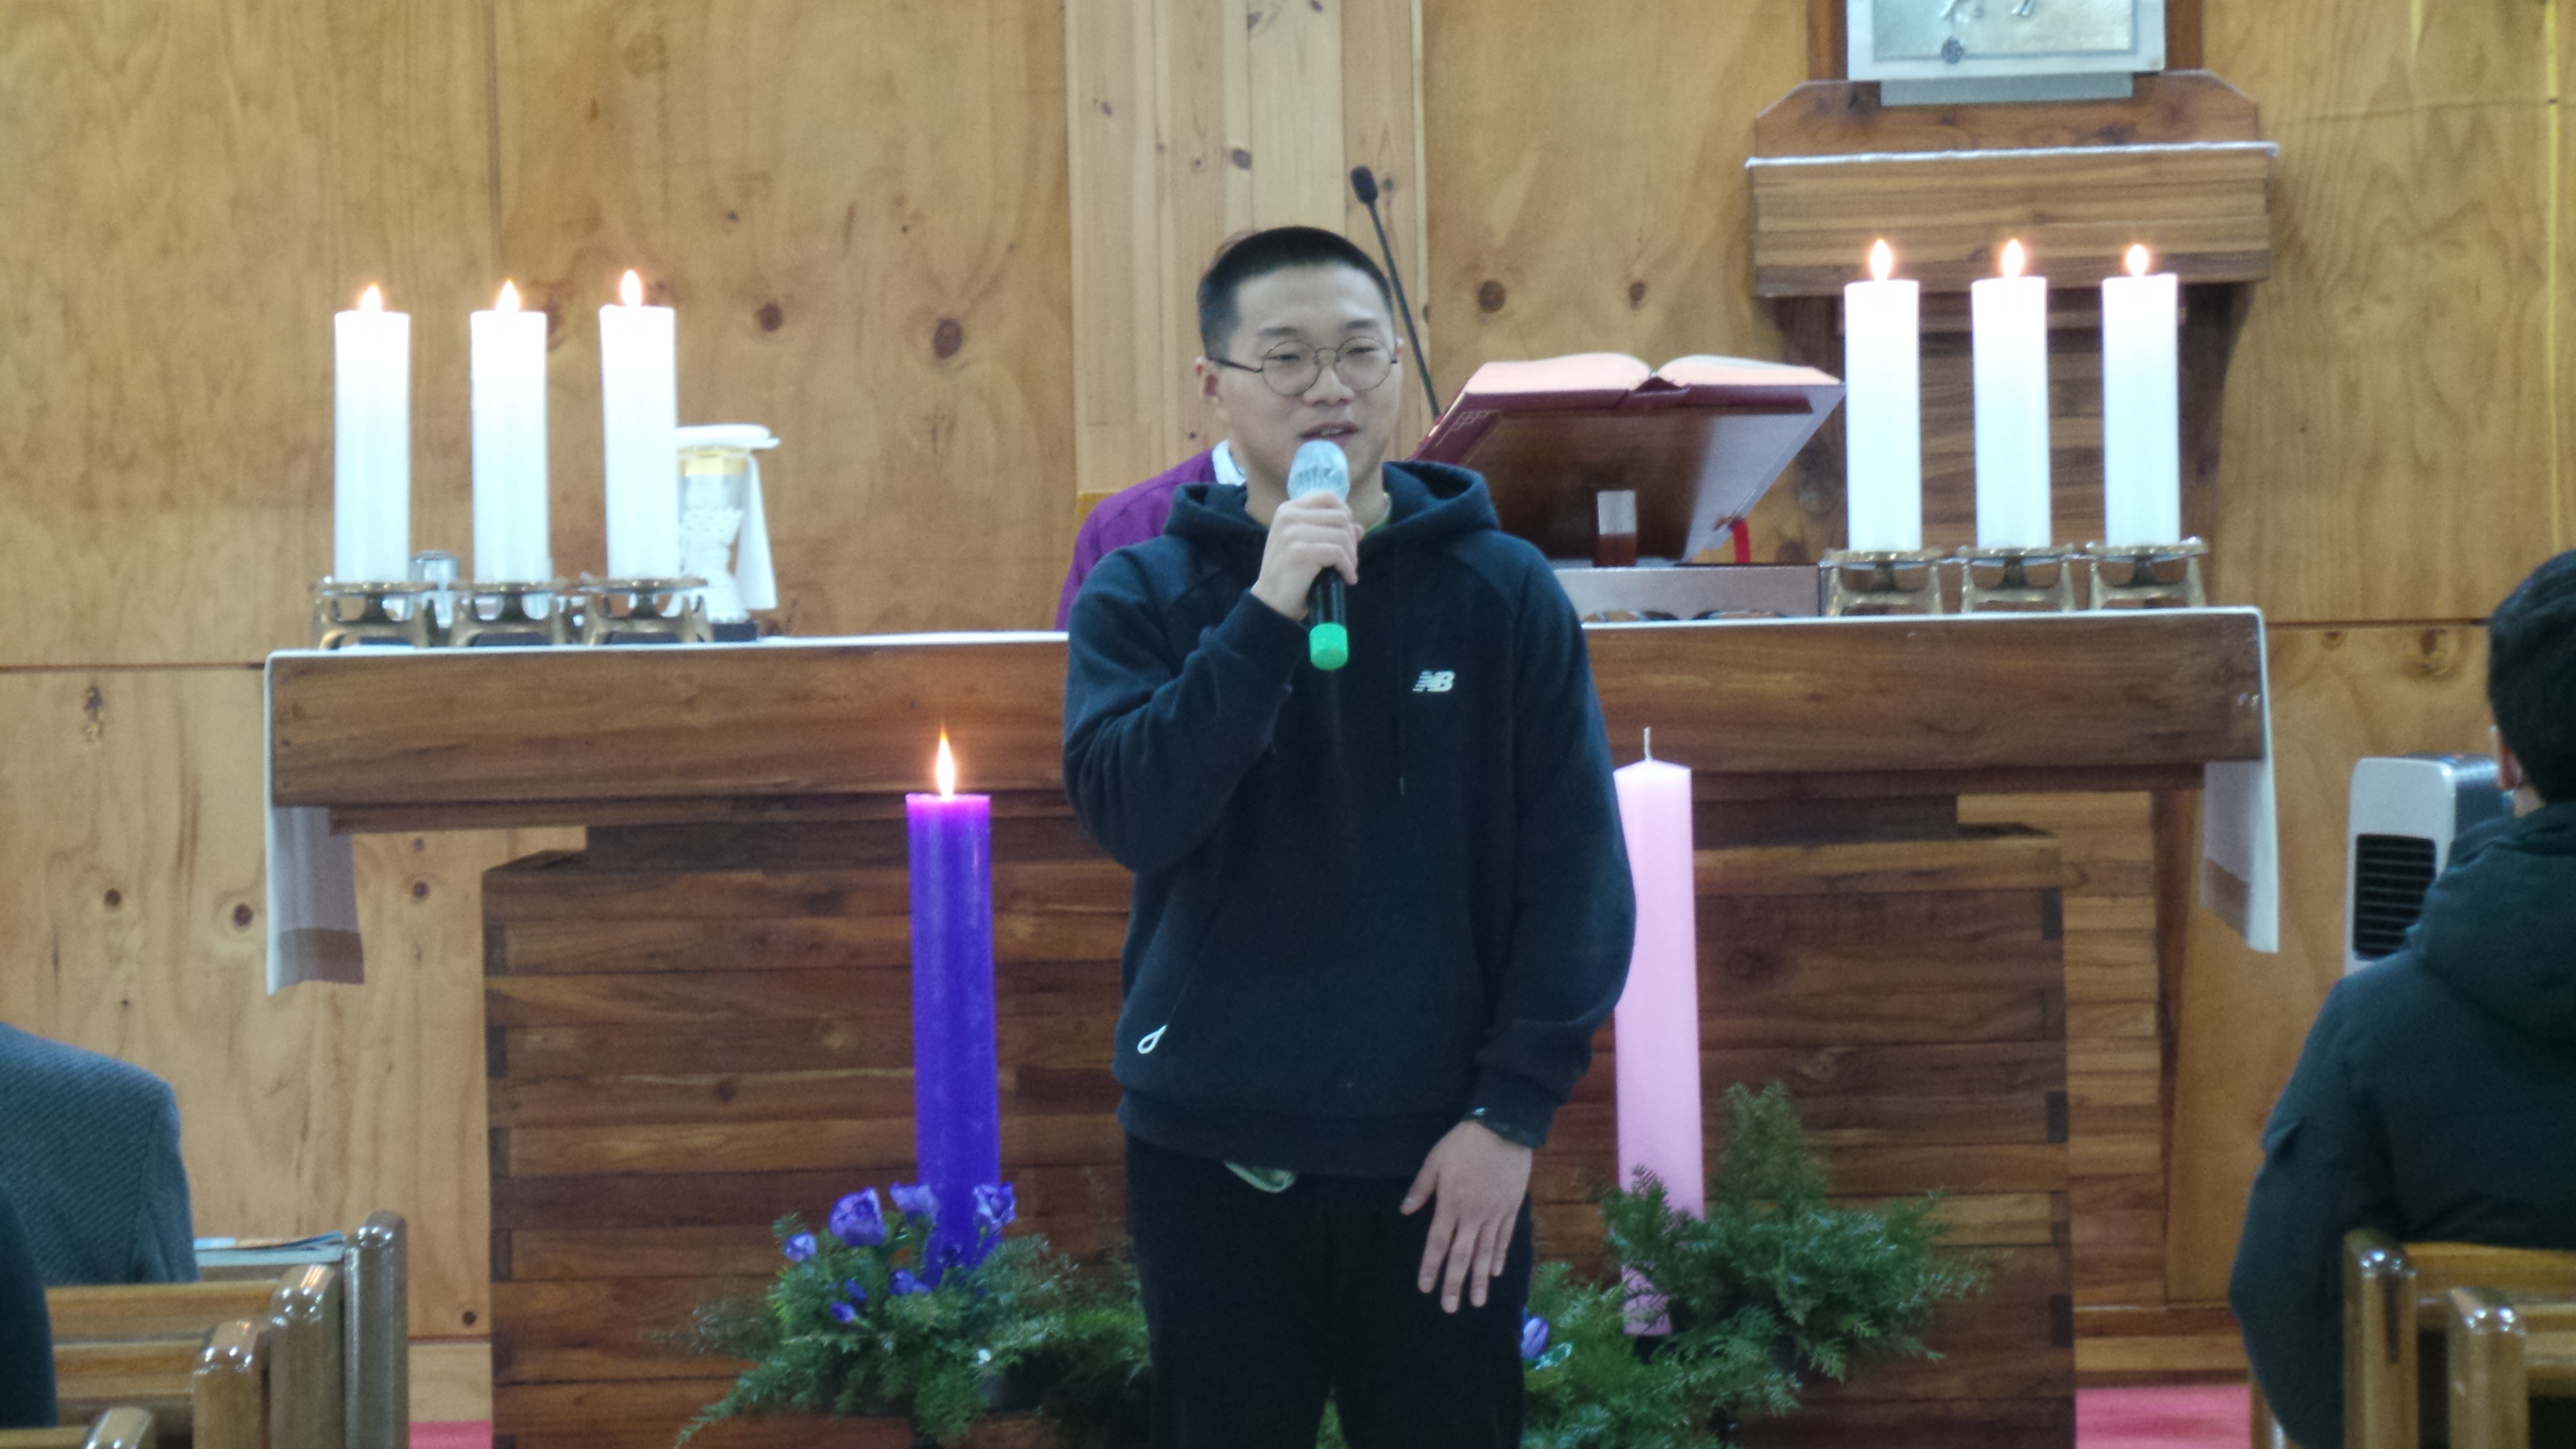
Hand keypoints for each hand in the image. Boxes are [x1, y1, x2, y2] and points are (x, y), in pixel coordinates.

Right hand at [1250, 491, 1361, 619]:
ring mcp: (1292, 532)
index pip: (1327, 496)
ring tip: (1348, 570)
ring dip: (1351, 556)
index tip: (1347, 534)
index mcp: (1288, 510)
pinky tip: (1347, 578)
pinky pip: (1337, 553)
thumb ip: (1330, 532)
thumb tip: (1359, 528)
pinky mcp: (1299, 551)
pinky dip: (1347, 567)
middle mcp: (1288, 516)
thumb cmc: (1290, 573)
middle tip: (1349, 559)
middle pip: (1340, 517)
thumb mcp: (1307, 545)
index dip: (1345, 513)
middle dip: (1351, 540)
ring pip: (1342, 535)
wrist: (1271, 601)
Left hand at [1401, 1119, 1532, 1312]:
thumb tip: (1405, 1211)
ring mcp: (1495, 1214)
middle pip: (1462, 1256)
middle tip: (1450, 1309)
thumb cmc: (1464, 1142)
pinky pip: (1504, 1238)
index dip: (1430, 1268)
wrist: (1504, 1127)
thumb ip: (1421, 1189)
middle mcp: (1473, 1215)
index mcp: (1450, 1205)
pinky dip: (1499, 1256)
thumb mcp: (1435, 1161)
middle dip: (1455, 1284)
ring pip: (1486, 1253)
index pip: (1437, 1244)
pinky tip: (1495, 1272)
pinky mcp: (1511, 1208)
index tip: (1425, 1289)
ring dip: (1480, 1279)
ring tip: (1478, 1302)